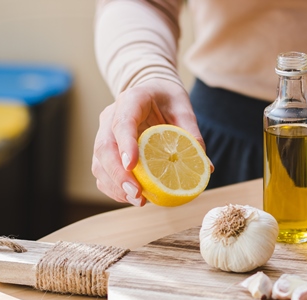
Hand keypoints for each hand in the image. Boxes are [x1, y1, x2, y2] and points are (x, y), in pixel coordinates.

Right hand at [92, 79, 203, 205]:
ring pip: (99, 162)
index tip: (132, 166)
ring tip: (137, 200)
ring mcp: (105, 133)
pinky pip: (102, 171)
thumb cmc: (168, 99)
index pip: (122, 122)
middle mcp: (111, 115)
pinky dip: (113, 187)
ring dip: (115, 185)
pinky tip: (131, 197)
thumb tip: (207, 167)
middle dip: (118, 175)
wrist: (152, 92)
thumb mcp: (184, 110)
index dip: (125, 145)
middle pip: (104, 147)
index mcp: (131, 100)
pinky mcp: (106, 149)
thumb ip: (192, 135)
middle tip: (137, 194)